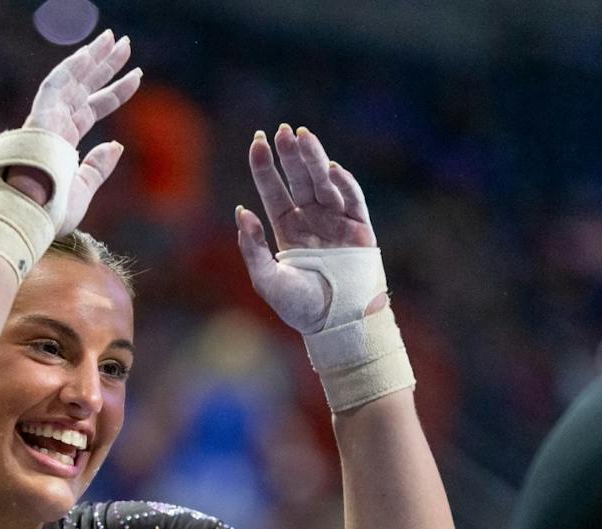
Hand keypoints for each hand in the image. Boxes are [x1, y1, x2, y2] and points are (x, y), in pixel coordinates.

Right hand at [18, 29, 140, 230]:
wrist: (27, 215)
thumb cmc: (50, 211)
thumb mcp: (82, 191)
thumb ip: (98, 168)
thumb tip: (117, 145)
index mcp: (64, 143)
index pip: (93, 109)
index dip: (115, 92)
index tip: (137, 76)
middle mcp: (55, 126)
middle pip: (84, 88)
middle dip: (105, 66)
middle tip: (125, 45)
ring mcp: (47, 120)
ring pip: (72, 80)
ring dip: (93, 58)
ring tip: (115, 39)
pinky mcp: (40, 117)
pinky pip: (56, 84)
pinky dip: (72, 68)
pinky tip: (90, 53)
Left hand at [237, 125, 378, 334]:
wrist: (337, 324)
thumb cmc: (300, 307)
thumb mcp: (267, 280)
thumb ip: (252, 248)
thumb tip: (241, 211)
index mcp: (288, 229)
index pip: (274, 191)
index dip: (265, 167)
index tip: (257, 142)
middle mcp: (312, 220)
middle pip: (299, 179)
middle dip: (290, 155)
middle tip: (282, 131)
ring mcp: (337, 222)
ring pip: (324, 183)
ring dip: (315, 159)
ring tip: (303, 137)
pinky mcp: (360, 230)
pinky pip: (353, 201)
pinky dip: (344, 184)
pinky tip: (331, 168)